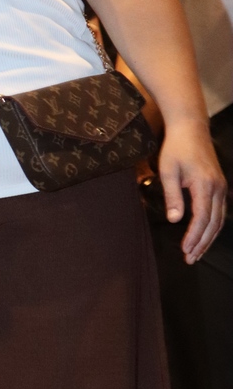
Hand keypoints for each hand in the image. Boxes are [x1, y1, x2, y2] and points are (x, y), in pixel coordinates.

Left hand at [158, 118, 227, 262]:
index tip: (185, 251)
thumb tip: (175, 220)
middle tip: (191, 259)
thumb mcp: (168, 171)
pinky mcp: (219, 185)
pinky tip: (204, 236)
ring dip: (208, 238)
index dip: (194, 237)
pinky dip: (212, 227)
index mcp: (204, 185)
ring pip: (219, 219)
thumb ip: (172, 196)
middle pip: (213, 223)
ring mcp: (221, 187)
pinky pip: (219, 212)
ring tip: (196, 253)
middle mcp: (217, 188)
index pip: (201, 218)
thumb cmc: (176, 148)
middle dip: (202, 243)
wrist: (190, 128)